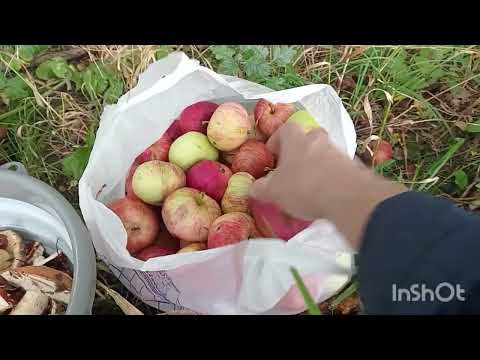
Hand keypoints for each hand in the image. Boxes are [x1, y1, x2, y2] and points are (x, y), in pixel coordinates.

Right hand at [249, 123, 406, 248]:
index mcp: (296, 140)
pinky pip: (338, 168)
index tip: (272, 154)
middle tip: (293, 166)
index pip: (285, 129)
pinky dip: (331, 176)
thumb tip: (252, 187)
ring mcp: (338, 152)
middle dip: (301, 149)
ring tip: (310, 184)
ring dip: (317, 163)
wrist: (346, 197)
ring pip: (324, 152)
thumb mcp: (274, 192)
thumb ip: (261, 188)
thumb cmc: (303, 187)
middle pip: (309, 136)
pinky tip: (326, 194)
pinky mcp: (353, 167)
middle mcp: (318, 140)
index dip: (277, 140)